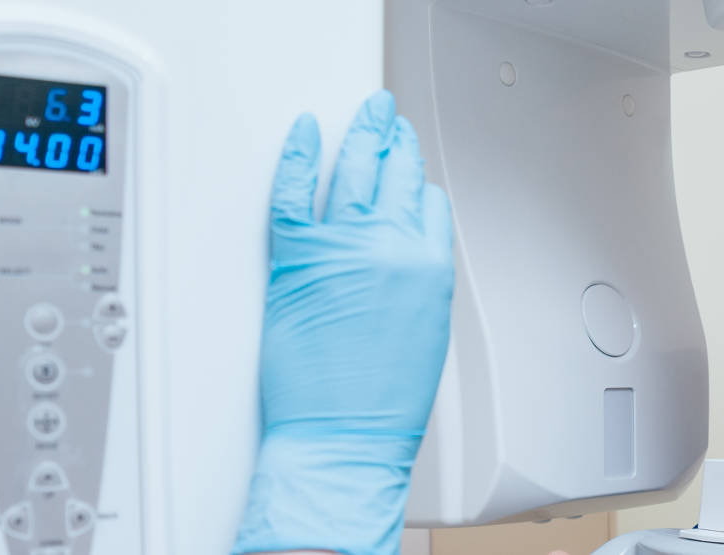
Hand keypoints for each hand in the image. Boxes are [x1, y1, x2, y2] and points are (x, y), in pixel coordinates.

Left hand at [232, 91, 453, 554]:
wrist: (343, 436)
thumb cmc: (382, 403)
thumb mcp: (426, 332)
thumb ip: (417, 282)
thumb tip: (402, 256)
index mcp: (429, 267)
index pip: (430, 202)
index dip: (417, 184)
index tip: (409, 170)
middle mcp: (391, 247)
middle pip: (395, 174)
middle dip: (394, 140)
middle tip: (388, 120)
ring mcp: (343, 247)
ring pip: (353, 170)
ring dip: (360, 135)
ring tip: (363, 116)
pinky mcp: (297, 257)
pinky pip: (293, 191)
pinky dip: (297, 156)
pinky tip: (304, 133)